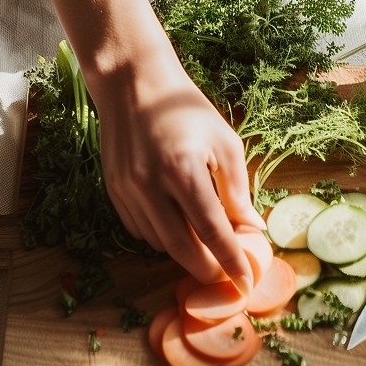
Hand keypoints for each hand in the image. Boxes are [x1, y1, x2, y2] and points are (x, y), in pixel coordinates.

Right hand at [89, 39, 262, 292]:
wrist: (134, 84)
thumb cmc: (186, 109)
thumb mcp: (225, 142)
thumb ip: (238, 189)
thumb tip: (252, 228)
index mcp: (184, 170)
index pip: (212, 231)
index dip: (230, 260)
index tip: (245, 281)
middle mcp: (150, 185)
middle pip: (181, 248)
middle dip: (206, 269)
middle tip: (225, 277)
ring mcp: (127, 190)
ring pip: (158, 242)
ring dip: (184, 252)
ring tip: (205, 248)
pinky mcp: (113, 190)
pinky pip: (139, 229)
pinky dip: (161, 236)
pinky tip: (177, 226)